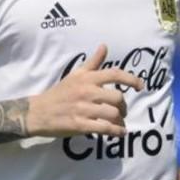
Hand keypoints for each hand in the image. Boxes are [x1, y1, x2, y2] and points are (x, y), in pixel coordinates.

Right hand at [25, 44, 140, 137]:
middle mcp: (86, 91)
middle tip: (121, 111)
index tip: (140, 86)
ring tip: (119, 123)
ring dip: (120, 120)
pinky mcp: (80, 125)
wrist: (39, 112)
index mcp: (86, 78)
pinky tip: (119, 133)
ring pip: (113, 114)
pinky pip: (105, 128)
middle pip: (117, 97)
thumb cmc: (60, 93)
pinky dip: (116, 132)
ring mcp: (83, 109)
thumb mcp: (75, 75)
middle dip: (123, 106)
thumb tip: (104, 46)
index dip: (131, 79)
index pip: (114, 74)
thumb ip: (93, 62)